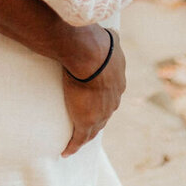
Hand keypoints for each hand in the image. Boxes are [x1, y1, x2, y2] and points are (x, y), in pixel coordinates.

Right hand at [61, 28, 125, 156]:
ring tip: (77, 139)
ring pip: (94, 128)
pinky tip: (66, 151)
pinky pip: (79, 138)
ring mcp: (101, 113)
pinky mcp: (86, 122)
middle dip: (98, 117)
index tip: (97, 99)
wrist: (90, 55)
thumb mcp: (110, 39)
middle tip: (87, 120)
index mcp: (118, 82)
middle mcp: (113, 100)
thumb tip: (111, 34)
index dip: (104, 98)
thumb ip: (110, 39)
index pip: (111, 95)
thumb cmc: (98, 42)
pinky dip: (73, 146)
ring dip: (86, 134)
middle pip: (105, 113)